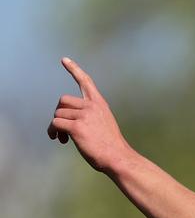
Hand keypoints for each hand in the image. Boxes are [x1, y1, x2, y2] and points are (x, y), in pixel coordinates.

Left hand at [47, 57, 132, 172]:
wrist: (118, 157)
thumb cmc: (111, 146)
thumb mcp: (103, 125)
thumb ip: (89, 117)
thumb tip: (66, 123)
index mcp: (100, 104)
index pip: (86, 82)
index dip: (74, 70)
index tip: (64, 60)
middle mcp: (92, 106)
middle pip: (63, 101)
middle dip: (59, 113)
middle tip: (62, 128)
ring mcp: (84, 116)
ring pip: (58, 115)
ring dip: (56, 127)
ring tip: (63, 139)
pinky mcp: (76, 127)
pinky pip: (55, 124)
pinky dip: (53, 132)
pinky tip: (60, 140)